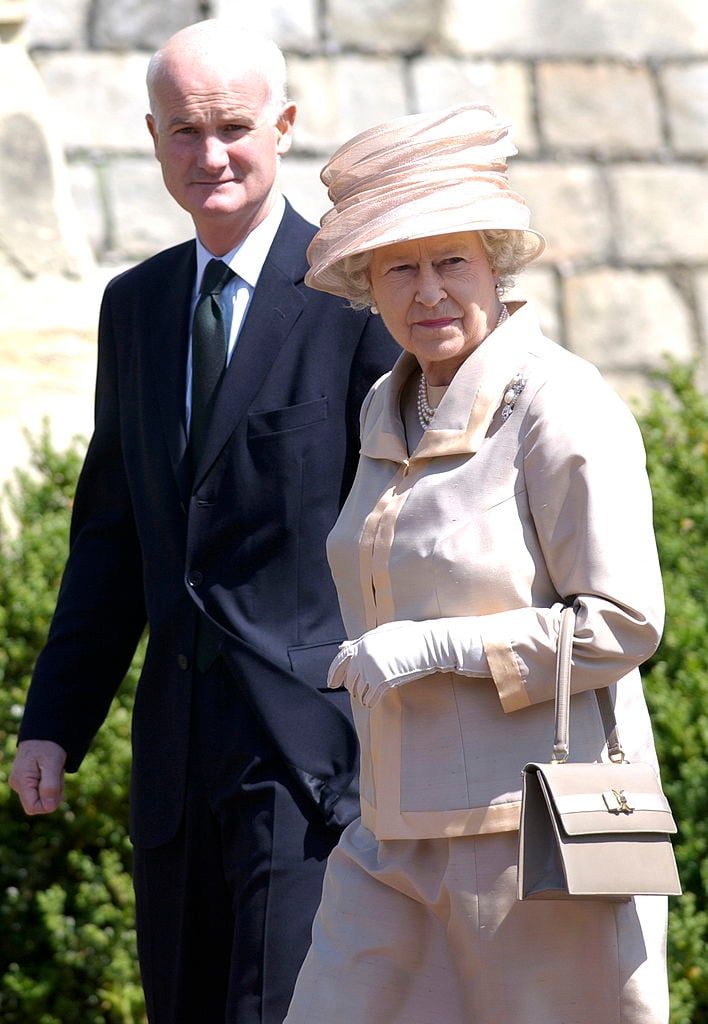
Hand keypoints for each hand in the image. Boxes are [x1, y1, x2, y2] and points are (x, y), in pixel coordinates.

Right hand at [9, 740, 66, 814]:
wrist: (43, 732)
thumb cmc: (48, 745)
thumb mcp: (53, 763)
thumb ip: (51, 785)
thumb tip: (50, 808)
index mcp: (21, 781)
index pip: (33, 808)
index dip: (48, 803)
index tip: (58, 788)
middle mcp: (18, 785)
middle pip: (40, 803)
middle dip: (53, 792)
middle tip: (59, 773)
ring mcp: (22, 783)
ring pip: (43, 797)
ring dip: (54, 786)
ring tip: (56, 769)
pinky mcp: (27, 781)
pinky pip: (42, 790)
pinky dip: (51, 783)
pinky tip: (53, 771)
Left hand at [327, 617, 486, 708]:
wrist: (430, 644)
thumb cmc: (409, 637)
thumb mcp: (381, 634)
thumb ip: (360, 642)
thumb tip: (342, 647)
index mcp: (362, 643)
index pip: (339, 661)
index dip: (333, 674)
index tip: (331, 684)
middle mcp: (363, 656)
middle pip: (349, 679)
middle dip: (353, 686)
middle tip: (360, 689)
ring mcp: (371, 669)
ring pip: (357, 690)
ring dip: (362, 695)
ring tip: (370, 693)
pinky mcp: (382, 681)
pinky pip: (368, 698)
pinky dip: (370, 702)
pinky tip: (374, 700)